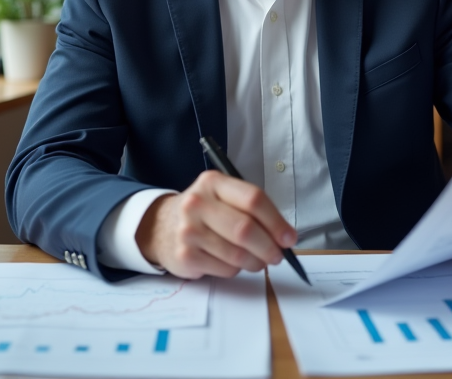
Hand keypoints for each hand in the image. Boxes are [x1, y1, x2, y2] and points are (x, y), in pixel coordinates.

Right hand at [135, 170, 297, 278]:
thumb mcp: (223, 197)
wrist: (162, 226)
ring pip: (237, 254)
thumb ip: (252, 210)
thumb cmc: (205, 212)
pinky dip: (237, 269)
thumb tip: (284, 236)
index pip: (253, 199)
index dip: (276, 221)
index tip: (289, 238)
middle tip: (278, 256)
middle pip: (245, 229)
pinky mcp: (186, 256)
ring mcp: (189, 230)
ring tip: (258, 261)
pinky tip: (233, 262)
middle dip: (269, 247)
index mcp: (213, 182)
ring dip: (256, 262)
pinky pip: (225, 269)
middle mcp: (197, 203)